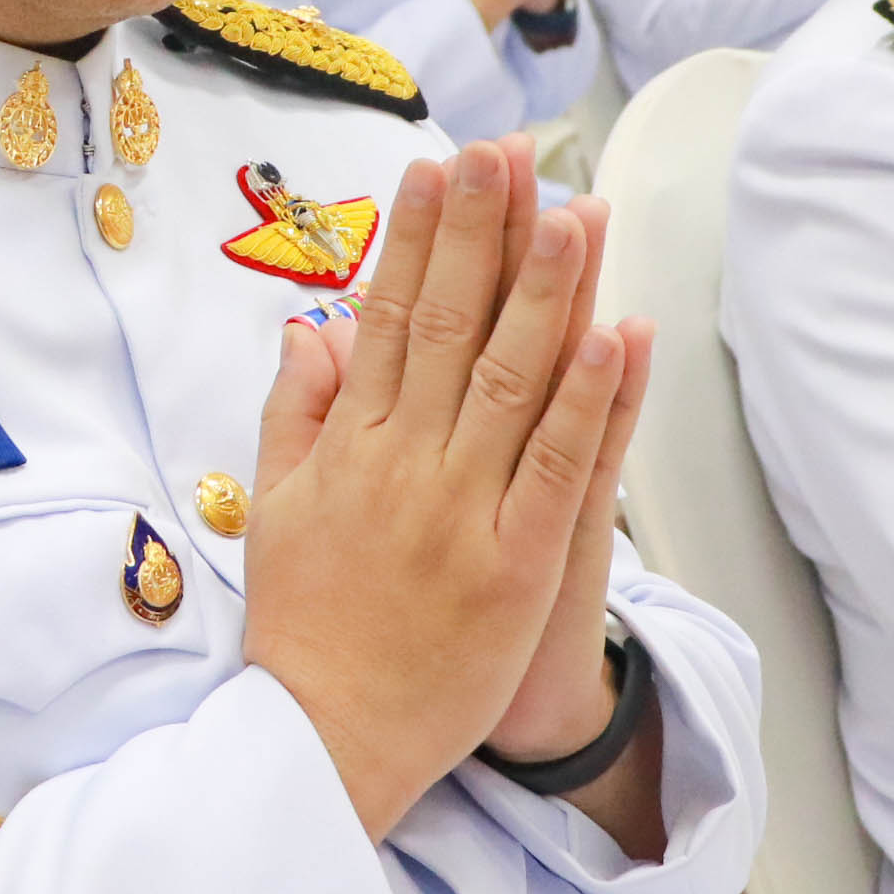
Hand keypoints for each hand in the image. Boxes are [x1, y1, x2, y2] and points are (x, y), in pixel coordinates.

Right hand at [241, 138, 648, 837]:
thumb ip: (295, 415)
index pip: (383, 318)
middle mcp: (402, 467)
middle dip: (478, 233)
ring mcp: (460, 513)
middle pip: (446, 327)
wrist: (327, 740)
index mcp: (348, 449)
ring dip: (544, 291)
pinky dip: (591, 400)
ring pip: (509, 380)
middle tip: (501, 154)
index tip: (433, 169)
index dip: (412, 239)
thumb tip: (309, 330)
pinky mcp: (515, 566)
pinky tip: (616, 334)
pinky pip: (559, 467)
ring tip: (570, 211)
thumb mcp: (278, 511)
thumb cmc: (305, 628)